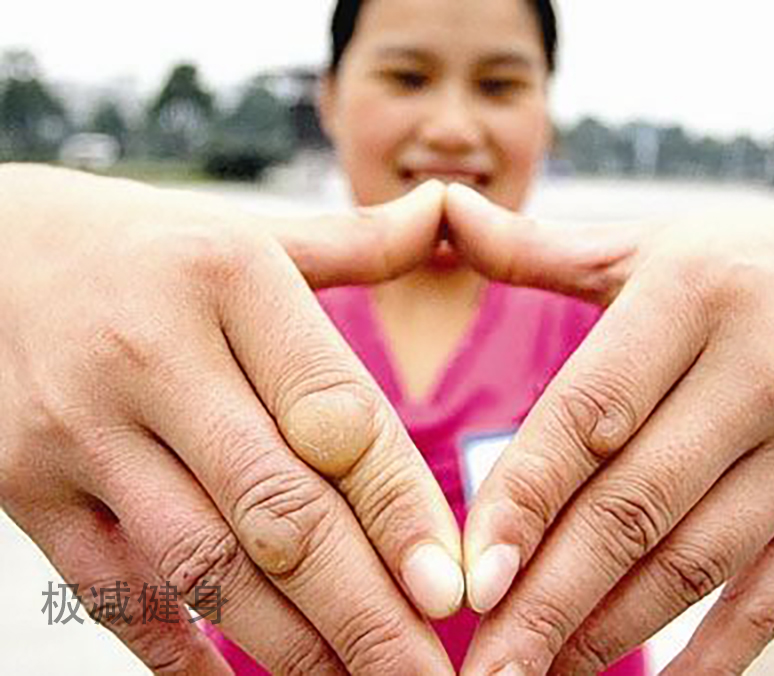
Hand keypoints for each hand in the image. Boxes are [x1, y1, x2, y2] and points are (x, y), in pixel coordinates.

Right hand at [0, 165, 460, 674]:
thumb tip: (447, 209)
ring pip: (203, 565)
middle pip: (277, 511)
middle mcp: (153, 356)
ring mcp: (80, 431)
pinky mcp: (27, 489)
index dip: (400, 510)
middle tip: (426, 674)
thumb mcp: (249, 233)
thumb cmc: (149, 249)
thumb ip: (356, 241)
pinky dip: (177, 655)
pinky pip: (111, 591)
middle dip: (363, 610)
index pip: (335, 415)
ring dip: (290, 646)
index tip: (454, 588)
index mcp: (228, 280)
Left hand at [445, 185, 773, 674]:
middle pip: (635, 507)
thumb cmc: (741, 264)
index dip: (526, 499)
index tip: (470, 578)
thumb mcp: (644, 245)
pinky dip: (714, 654)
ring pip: (696, 562)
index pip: (589, 414)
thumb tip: (438, 210)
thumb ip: (535, 248)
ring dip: (611, 634)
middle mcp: (760, 371)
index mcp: (691, 296)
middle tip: (484, 669)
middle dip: (551, 600)